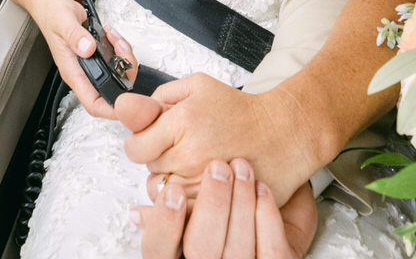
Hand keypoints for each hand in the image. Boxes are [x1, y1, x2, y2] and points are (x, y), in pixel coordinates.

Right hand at [34, 0, 137, 119]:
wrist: (51, 4)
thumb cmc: (52, 14)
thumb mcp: (63, 21)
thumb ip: (75, 36)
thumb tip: (88, 49)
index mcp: (73, 72)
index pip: (93, 104)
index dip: (112, 109)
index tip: (127, 102)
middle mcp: (83, 72)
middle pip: (112, 90)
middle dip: (126, 72)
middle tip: (122, 51)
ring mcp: (90, 64)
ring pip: (118, 74)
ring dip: (124, 57)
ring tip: (116, 39)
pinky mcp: (96, 55)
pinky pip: (116, 60)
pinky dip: (121, 48)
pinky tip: (113, 36)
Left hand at [123, 73, 314, 203]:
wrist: (283, 134)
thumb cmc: (241, 111)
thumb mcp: (198, 86)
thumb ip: (160, 96)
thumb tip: (128, 107)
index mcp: (182, 122)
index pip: (135, 147)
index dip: (141, 143)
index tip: (153, 139)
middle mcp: (190, 154)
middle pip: (149, 169)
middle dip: (159, 158)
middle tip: (183, 147)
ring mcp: (202, 183)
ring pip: (163, 192)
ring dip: (172, 181)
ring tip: (194, 166)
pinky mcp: (216, 203)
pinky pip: (182, 210)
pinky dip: (186, 200)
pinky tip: (199, 184)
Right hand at [133, 160, 317, 258]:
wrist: (277, 194)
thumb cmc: (228, 197)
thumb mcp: (189, 188)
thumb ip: (164, 181)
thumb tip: (138, 197)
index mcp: (182, 249)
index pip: (158, 249)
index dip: (163, 224)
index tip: (173, 191)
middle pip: (200, 247)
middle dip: (210, 205)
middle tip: (216, 167)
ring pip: (237, 250)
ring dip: (239, 203)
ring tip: (241, 166)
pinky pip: (271, 250)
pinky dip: (266, 216)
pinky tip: (262, 188)